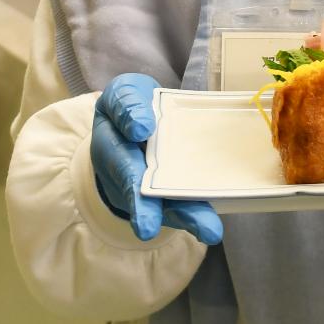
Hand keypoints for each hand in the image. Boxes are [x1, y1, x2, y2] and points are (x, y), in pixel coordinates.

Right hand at [89, 74, 223, 244]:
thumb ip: (127, 104)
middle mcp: (127, 173)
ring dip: (185, 217)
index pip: (119, 153)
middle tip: (147, 228)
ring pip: (164, 206)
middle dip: (144, 209)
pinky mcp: (173, 196)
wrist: (141, 121)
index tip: (140, 139)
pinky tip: (210, 228)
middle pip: (136, 192)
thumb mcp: (124, 94)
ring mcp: (151, 188)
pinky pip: (183, 206)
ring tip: (207, 230)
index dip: (127, 152)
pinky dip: (197, 216)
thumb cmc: (133, 107)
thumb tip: (140, 127)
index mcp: (112, 145)